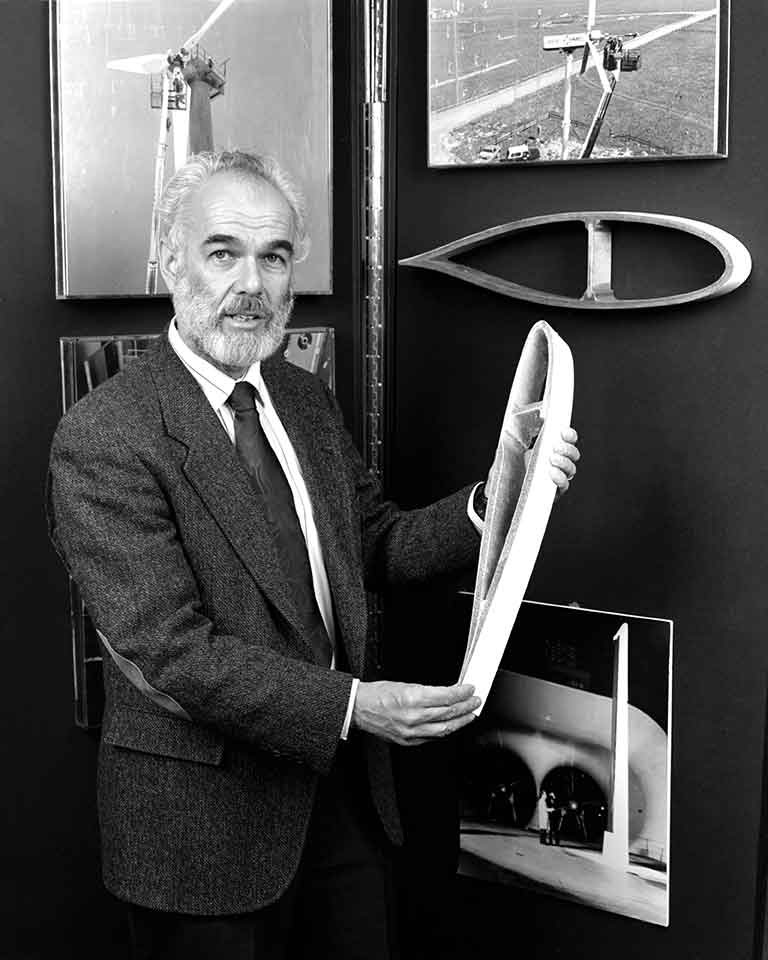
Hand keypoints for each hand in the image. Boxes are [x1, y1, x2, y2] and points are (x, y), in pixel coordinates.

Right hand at [352, 681, 479, 745]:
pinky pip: (433, 738)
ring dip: (460, 721)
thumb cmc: (377, 694)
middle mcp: (413, 716)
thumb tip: (447, 693)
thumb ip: (428, 691)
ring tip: (470, 714)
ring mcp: (411, 731)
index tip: (470, 689)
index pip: (446, 696)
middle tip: (475, 701)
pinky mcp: (408, 741)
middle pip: (449, 713)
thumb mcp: (404, 684)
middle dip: (466, 707)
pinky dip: (445, 731)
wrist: (358, 708)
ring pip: (444, 729)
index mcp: (412, 698)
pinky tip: (452, 725)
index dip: (462, 693)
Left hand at [486, 426, 579, 500]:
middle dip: (568, 449)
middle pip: (573, 455)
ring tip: (552, 458)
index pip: (567, 441)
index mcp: (549, 449)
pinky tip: (551, 472)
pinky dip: (560, 478)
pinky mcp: (551, 493)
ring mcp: (554, 479)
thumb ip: (521, 427)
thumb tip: (526, 406)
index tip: (563, 432)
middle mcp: (555, 463)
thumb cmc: (505, 465)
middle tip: (556, 446)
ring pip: (571, 470)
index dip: (569, 435)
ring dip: (565, 462)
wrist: (497, 488)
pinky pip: (563, 486)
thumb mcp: (511, 442)